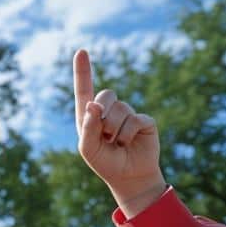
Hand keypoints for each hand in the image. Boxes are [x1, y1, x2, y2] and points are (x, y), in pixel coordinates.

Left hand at [73, 50, 165, 216]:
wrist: (127, 175)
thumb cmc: (104, 161)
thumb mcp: (88, 148)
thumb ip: (88, 127)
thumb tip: (92, 104)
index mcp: (89, 115)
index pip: (84, 89)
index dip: (83, 70)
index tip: (81, 51)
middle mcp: (108, 110)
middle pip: (105, 95)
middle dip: (103, 117)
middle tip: (105, 137)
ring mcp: (127, 113)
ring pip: (119, 109)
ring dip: (114, 130)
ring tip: (116, 143)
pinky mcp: (144, 120)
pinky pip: (134, 119)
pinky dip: (127, 134)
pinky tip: (128, 142)